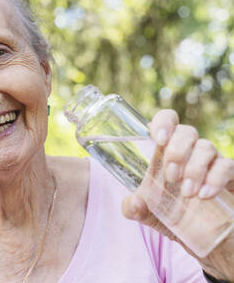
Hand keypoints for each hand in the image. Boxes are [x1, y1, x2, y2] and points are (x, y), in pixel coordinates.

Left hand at [121, 109, 233, 279]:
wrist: (202, 237)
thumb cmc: (172, 215)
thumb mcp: (148, 214)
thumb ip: (134, 208)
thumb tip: (133, 204)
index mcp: (166, 151)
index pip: (168, 120)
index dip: (164, 122)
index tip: (159, 139)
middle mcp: (189, 151)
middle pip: (187, 132)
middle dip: (177, 150)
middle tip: (171, 176)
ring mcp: (210, 162)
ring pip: (206, 147)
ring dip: (194, 168)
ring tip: (186, 193)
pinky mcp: (228, 176)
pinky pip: (226, 166)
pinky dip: (215, 179)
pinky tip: (204, 195)